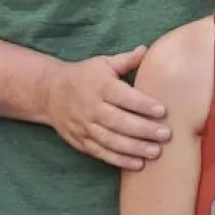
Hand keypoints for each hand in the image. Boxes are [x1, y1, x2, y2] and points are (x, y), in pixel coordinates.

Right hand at [41, 46, 169, 169]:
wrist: (49, 93)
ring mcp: (85, 126)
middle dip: (143, 129)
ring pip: (111, 140)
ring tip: (155, 152)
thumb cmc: (84, 76)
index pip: (123, 97)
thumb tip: (147, 50)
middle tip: (165, 134)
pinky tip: (137, 164)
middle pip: (118, 121)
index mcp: (100, 86)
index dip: (142, 104)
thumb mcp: (103, 63)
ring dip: (134, 148)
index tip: (162, 110)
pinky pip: (101, 152)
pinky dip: (118, 160)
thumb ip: (126, 60)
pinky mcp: (81, 141)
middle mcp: (91, 107)